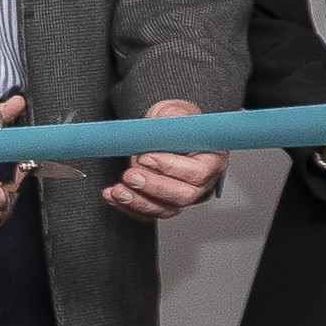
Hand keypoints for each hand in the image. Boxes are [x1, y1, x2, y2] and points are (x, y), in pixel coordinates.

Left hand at [101, 96, 220, 221]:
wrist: (164, 132)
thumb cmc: (174, 123)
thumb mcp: (173, 112)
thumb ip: (169, 119)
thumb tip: (158, 127)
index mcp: (212, 159)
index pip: (199, 172)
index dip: (171, 168)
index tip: (146, 158)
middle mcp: (203, 182)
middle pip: (184, 196)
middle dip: (153, 187)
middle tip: (130, 175)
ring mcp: (185, 196)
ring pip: (166, 209)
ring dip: (138, 201)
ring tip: (118, 190)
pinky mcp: (166, 204)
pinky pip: (149, 213)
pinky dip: (129, 207)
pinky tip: (113, 196)